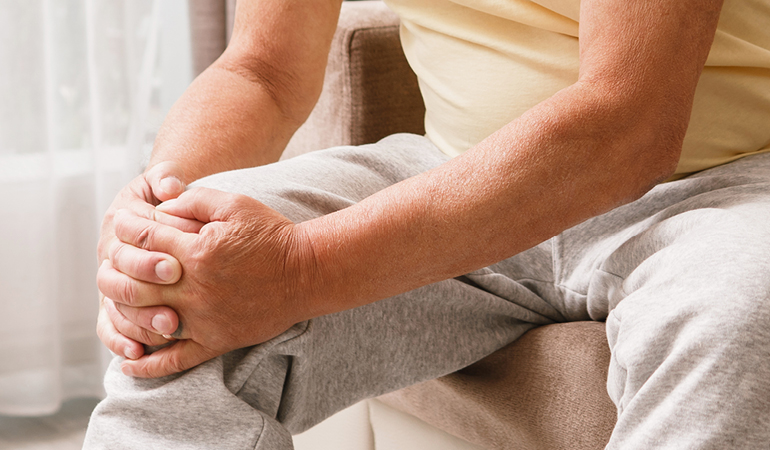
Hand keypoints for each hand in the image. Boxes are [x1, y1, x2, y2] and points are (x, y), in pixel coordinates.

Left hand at [97, 187, 316, 377]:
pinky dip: (149, 365)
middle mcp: (195, 289)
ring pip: (147, 321)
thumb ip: (193, 201)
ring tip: (114, 301)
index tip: (121, 222)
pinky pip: (176, 360)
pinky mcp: (216, 341)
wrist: (306, 272)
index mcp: (197, 252)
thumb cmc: (271, 235)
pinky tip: (129, 362)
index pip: (145, 238)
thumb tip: (161, 207)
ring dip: (123, 312)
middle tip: (111, 260)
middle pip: (135, 281)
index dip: (127, 226)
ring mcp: (204, 319)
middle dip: (116, 266)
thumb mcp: (234, 204)